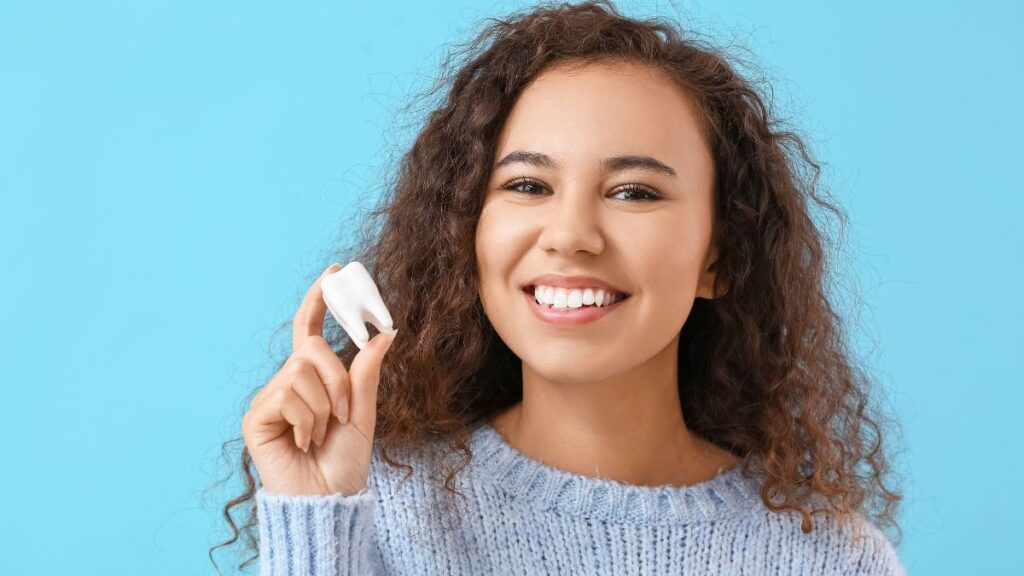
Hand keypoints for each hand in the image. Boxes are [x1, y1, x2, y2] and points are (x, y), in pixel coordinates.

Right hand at [242, 263, 397, 495]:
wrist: (328, 501)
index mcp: (312, 378)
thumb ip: (367, 373)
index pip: (310, 329)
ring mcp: (269, 399)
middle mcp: (287, 382)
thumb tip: (384, 333)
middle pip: (311, 350)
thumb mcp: (363, 413)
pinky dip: (308, 420)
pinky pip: (288, 396)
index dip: (319, 299)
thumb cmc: (344, 462)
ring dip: (325, 406)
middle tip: (344, 413)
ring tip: (322, 433)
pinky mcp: (256, 417)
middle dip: (338, 380)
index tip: (335, 271)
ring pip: (302, 372)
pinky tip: (304, 442)